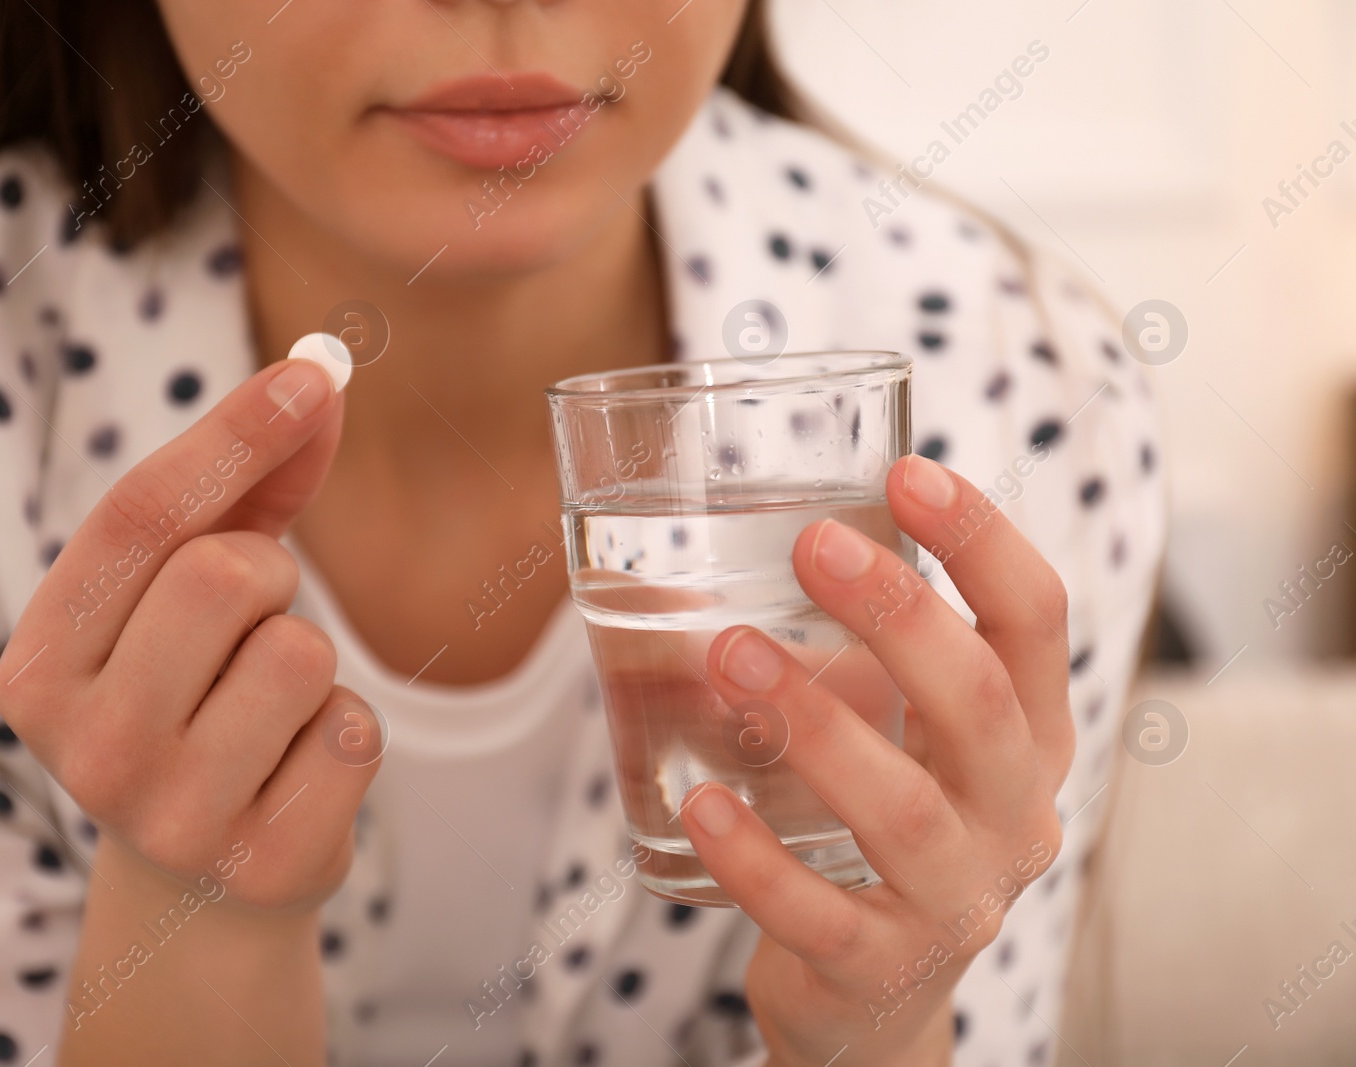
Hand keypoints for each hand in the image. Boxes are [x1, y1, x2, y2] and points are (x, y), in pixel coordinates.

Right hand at [0, 357, 381, 913]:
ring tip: (269, 707)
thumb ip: (246, 484)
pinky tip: (296, 771)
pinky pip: (355, 733)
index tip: (316, 373)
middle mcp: (86, 748)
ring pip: (301, 654)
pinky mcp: (262, 864)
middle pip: (224, 576)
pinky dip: (345, 733)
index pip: (135, 518)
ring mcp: (171, 817)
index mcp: (37, 666)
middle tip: (252, 624)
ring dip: (309, 658)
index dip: (232, 433)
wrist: (202, 881)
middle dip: (269, 577)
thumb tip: (324, 377)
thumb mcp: (188, 592)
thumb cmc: (194, 695)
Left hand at [681, 455, 1071, 1065]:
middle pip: (981, 704)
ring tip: (731, 655)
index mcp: (1026, 740)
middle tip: (814, 545)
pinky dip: (756, 860)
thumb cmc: (875, 835)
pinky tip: (701, 805)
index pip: (1035, 624)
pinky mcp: (882, 969)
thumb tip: (677, 565)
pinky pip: (820, 913)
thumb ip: (835, 658)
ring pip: (901, 809)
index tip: (908, 473)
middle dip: (901, 614)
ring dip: (816, 724)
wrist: (873, 1004)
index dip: (985, 542)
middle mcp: (1013, 817)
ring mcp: (956, 902)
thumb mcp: (892, 739)